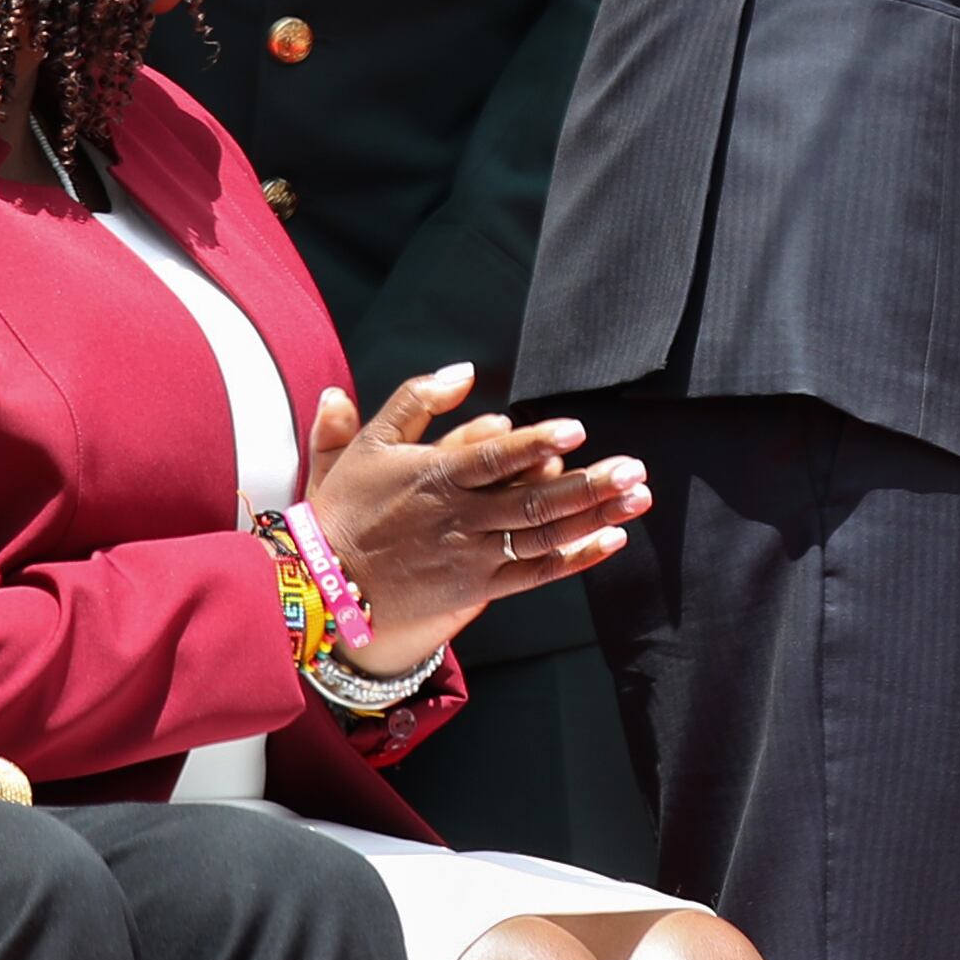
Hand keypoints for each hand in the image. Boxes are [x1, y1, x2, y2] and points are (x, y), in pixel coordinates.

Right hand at [300, 368, 648, 677]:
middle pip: (532, 501)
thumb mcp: (369, 444)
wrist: (321, 586)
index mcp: (436, 478)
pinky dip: (575, 558)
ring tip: (638, 497)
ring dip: (594, 517)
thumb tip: (463, 371)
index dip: (535, 444)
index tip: (577, 428)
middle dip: (588, 484)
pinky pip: (534, 575)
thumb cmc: (348, 508)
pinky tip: (612, 539)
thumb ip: (415, 402)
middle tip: (634, 468)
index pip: (493, 459)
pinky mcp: (477, 589)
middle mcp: (459, 519)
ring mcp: (471, 557)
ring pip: (542, 537)